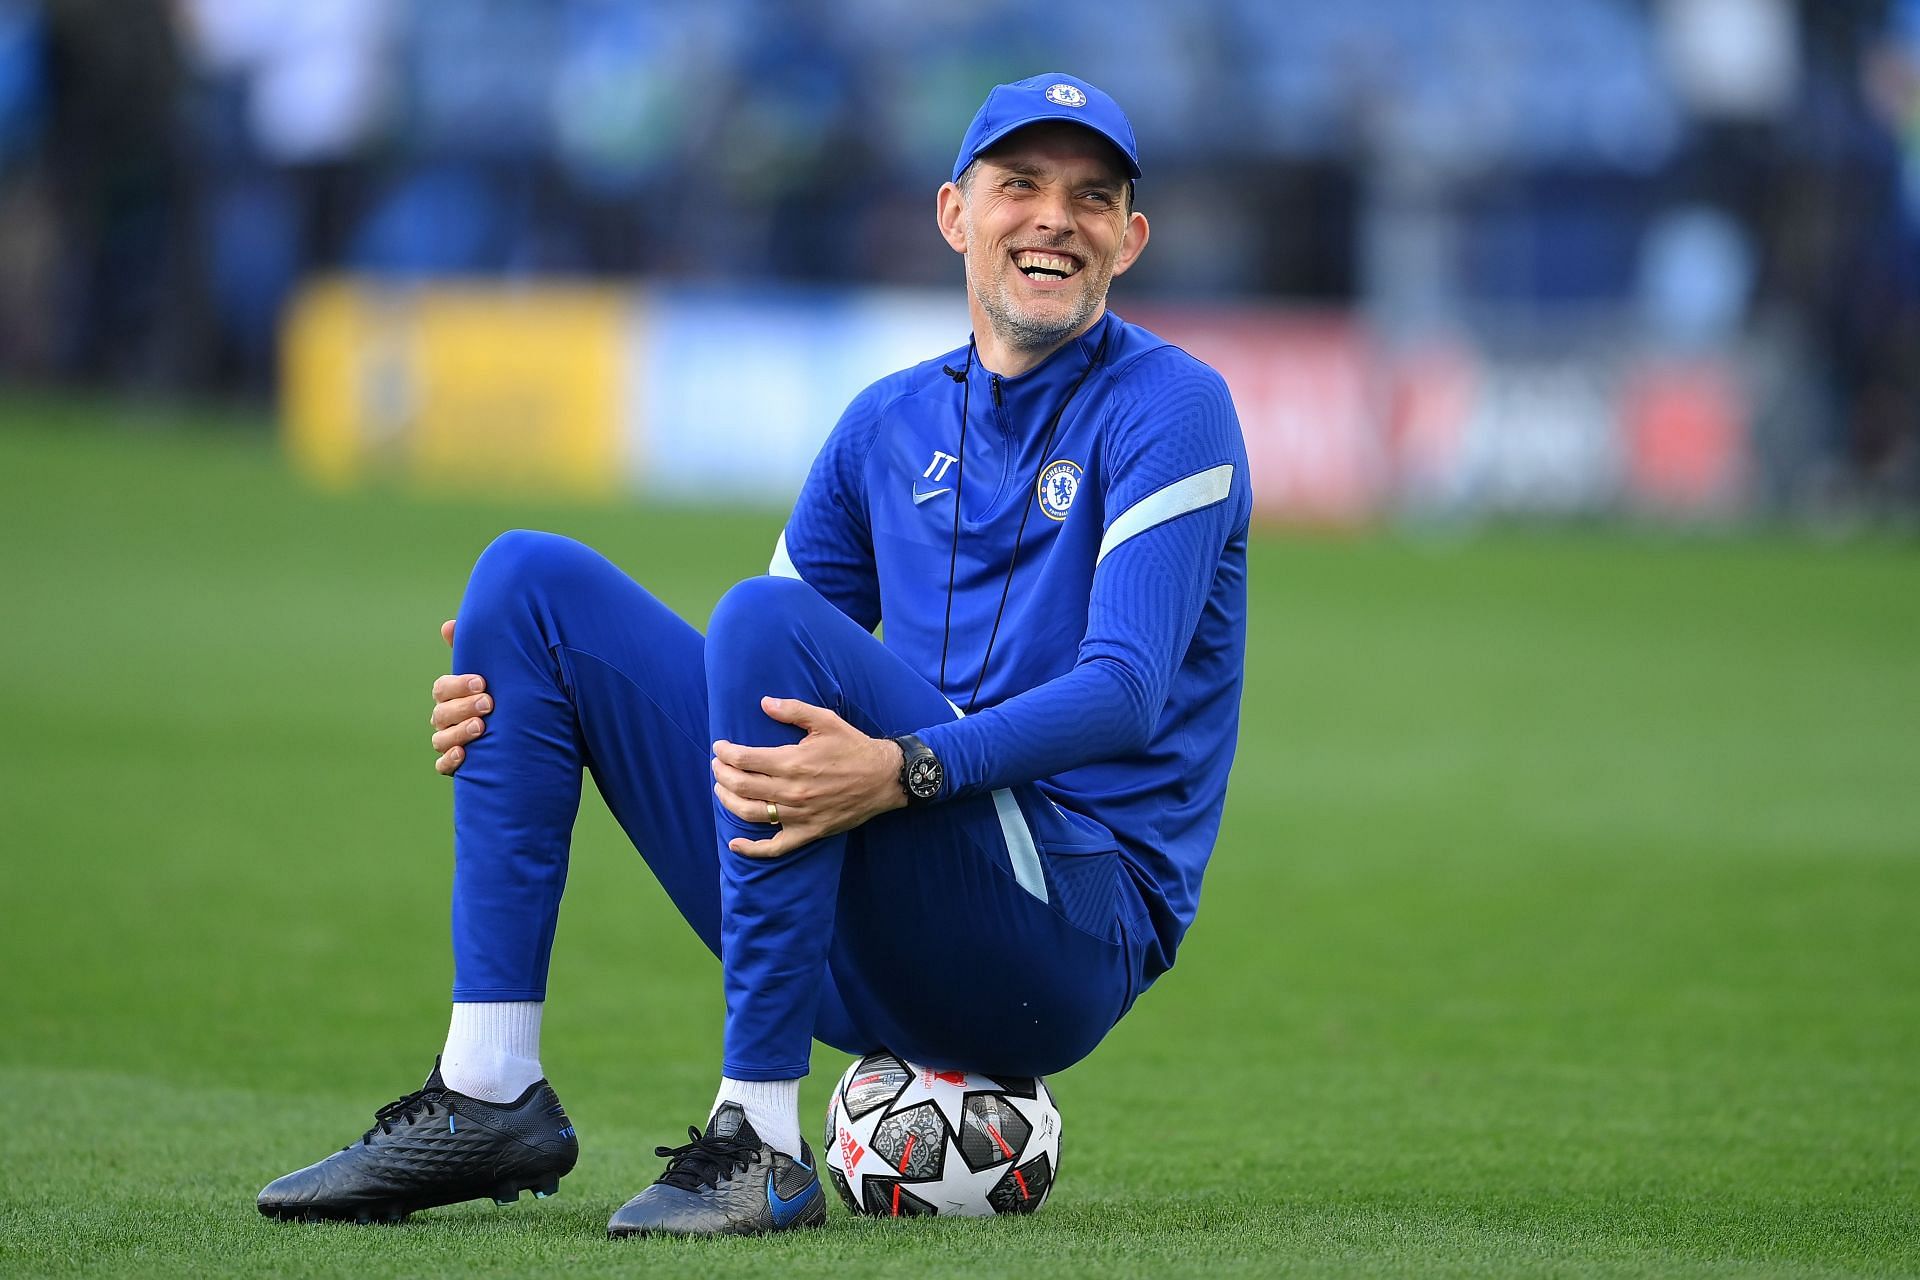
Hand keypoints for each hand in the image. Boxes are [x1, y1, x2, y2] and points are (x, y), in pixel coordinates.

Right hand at [431, 618, 491, 775]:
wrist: (524, 730)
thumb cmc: (503, 693)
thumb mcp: (494, 672)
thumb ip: (473, 650)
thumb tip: (447, 625)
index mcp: (451, 696)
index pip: (442, 688)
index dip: (458, 685)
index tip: (482, 682)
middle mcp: (446, 719)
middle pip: (441, 713)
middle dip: (463, 707)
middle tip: (488, 704)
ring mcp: (449, 742)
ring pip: (440, 739)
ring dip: (458, 733)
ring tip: (481, 728)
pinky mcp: (457, 765)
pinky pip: (443, 766)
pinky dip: (450, 761)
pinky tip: (465, 755)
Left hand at [711, 697, 905, 857]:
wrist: (884, 778)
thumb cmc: (854, 747)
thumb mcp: (826, 721)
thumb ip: (793, 711)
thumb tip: (764, 703)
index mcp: (792, 762)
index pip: (744, 759)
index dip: (725, 752)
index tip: (719, 747)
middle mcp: (791, 791)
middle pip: (740, 786)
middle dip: (721, 774)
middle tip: (717, 765)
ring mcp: (798, 815)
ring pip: (750, 813)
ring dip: (728, 801)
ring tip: (721, 789)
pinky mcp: (808, 832)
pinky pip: (774, 847)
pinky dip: (751, 848)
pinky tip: (735, 843)